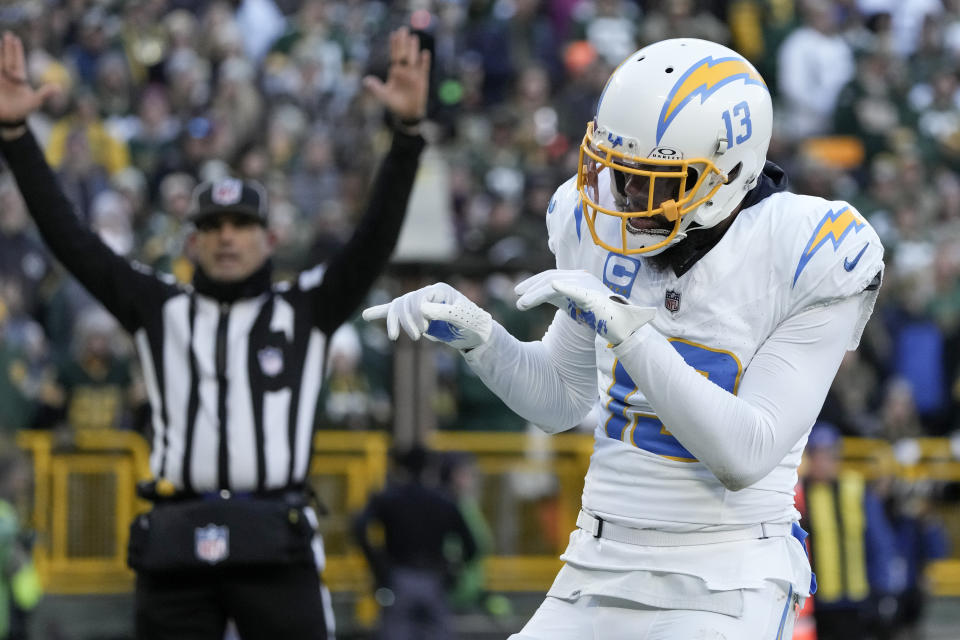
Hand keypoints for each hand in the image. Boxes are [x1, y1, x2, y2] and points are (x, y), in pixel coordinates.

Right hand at [0, 32, 59, 124]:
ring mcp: (0, 81)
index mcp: (19, 79)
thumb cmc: (23, 111)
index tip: (15, 38)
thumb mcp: (35, 102)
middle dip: (7, 48)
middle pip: (7, 59)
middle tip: (8, 34)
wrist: (10, 120)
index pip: (17, 62)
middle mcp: (8, 77)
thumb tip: (59, 87)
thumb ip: (44, 94)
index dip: (16, 51)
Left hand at [362, 27, 429, 122]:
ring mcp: (414, 75)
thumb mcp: (384, 96)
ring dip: (413, 49)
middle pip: (404, 54)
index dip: (394, 45)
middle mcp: (405, 71)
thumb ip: (375, 88)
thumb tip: (365, 81)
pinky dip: (424, 62)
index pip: (394, 56)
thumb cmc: (395, 104)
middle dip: (403, 42)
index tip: (394, 34)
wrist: (408, 113)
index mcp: (395, 72)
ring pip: (414, 59)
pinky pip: (424, 69)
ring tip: (413, 38)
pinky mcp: (422, 81)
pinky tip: (425, 53)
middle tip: (403, 29)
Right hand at [362, 283, 492, 350]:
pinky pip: (395, 311)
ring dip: (395, 321)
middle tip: (418, 337)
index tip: (423, 331)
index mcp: (439, 290)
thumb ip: (444, 312)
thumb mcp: (463, 318)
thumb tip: (422, 308)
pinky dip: (381, 312)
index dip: (416, 314)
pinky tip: (365, 315)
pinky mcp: (416, 315)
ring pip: (398, 307)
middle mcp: (427, 294)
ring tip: (395, 337)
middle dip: (407, 321)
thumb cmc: (473, 323)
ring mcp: (420, 303)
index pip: (417, 298)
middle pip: (405, 302)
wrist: (476, 334)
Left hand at [515, 269, 655, 343]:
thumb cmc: (598, 317)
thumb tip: (539, 296)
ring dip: (536, 294)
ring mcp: (587, 287)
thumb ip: (560, 297)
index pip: (550, 276)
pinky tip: (551, 287)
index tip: (518, 291)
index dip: (533, 283)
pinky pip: (576, 291)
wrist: (622, 327)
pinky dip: (564, 287)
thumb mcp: (574, 305)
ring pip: (556, 285)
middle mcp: (581, 279)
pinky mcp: (593, 297)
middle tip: (516, 294)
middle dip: (531, 286)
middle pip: (550, 278)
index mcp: (577, 279)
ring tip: (522, 303)